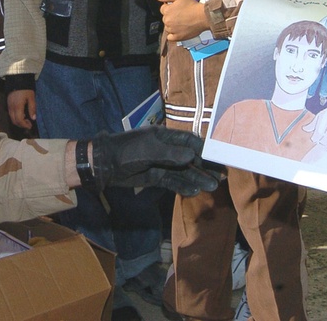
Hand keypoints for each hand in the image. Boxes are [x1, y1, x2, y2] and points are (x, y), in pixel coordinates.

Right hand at [7, 89, 35, 128]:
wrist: (17, 80)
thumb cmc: (26, 89)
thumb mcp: (31, 98)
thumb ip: (32, 108)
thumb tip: (33, 118)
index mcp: (18, 107)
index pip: (19, 120)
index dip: (24, 125)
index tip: (30, 125)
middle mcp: (11, 108)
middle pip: (14, 121)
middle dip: (21, 125)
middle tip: (28, 124)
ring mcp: (8, 106)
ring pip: (11, 118)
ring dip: (18, 121)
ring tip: (26, 119)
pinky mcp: (8, 104)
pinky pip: (10, 114)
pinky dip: (16, 117)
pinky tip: (22, 114)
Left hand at [90, 126, 220, 196]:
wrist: (105, 164)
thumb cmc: (126, 152)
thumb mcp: (149, 150)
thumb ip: (171, 154)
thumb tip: (193, 156)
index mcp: (165, 137)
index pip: (190, 142)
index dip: (205, 149)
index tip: (219, 158)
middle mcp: (166, 149)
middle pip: (190, 157)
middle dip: (205, 166)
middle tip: (221, 176)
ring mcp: (161, 163)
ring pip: (183, 171)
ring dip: (197, 178)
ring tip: (212, 187)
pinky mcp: (155, 176)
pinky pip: (173, 181)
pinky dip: (183, 186)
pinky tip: (195, 191)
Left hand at [158, 0, 209, 41]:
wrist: (203, 16)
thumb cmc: (192, 5)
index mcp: (166, 11)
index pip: (163, 9)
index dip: (169, 8)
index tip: (177, 8)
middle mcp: (167, 21)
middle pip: (165, 18)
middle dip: (171, 16)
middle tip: (181, 15)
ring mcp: (171, 30)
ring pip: (168, 27)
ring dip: (172, 25)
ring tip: (182, 22)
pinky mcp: (177, 37)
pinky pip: (170, 37)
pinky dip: (173, 35)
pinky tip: (179, 31)